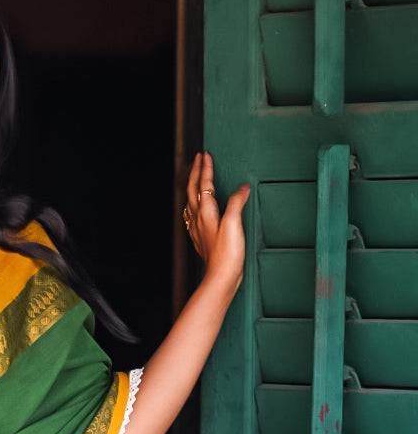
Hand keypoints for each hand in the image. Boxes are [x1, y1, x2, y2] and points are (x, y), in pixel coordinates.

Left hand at [185, 151, 247, 291]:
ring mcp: (199, 229)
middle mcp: (199, 219)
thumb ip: (237, 203)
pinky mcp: (202, 239)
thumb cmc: (227, 254)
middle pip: (193, 190)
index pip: (204, 184)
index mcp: (206, 212)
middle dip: (195, 173)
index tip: (205, 155)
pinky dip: (195, 204)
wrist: (220, 277)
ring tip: (195, 178)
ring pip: (191, 202)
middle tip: (198, 159)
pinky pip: (194, 215)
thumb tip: (242, 188)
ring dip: (192, 187)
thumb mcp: (234, 224)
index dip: (205, 169)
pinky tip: (197, 209)